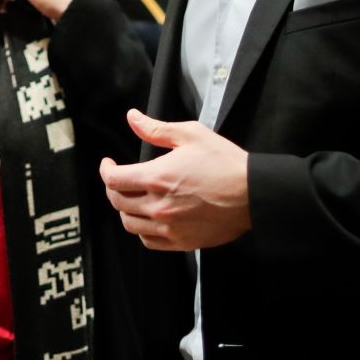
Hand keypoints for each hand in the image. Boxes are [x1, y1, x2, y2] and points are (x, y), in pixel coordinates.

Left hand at [100, 109, 251, 250]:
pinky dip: (142, 230)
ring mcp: (169, 227)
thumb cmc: (224, 162)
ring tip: (132, 198)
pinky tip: (148, 218)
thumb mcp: (191, 135)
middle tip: (119, 179)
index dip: (106, 170)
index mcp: (157, 177)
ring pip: (130, 224)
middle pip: (118, 202)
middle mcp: (158, 206)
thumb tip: (132, 118)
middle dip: (113, 188)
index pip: (114, 180)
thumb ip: (156, 129)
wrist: (252, 193)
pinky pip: (148, 241)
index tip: (109, 163)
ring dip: (125, 209)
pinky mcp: (181, 241)